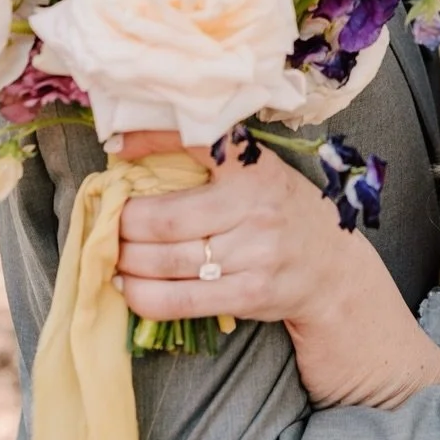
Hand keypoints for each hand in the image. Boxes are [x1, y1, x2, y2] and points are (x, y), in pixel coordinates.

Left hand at [117, 148, 439, 406]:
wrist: (333, 268)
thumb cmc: (281, 212)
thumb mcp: (260, 173)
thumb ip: (213, 162)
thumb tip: (131, 148)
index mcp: (256, 167)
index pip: (198, 142)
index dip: (151, 140)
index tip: (116, 142)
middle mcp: (257, 207)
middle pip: (164, 219)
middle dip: (122, 224)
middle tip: (106, 222)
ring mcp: (256, 253)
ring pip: (166, 261)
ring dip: (125, 262)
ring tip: (110, 256)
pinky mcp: (251, 293)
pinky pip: (181, 300)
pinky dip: (144, 296)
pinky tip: (127, 288)